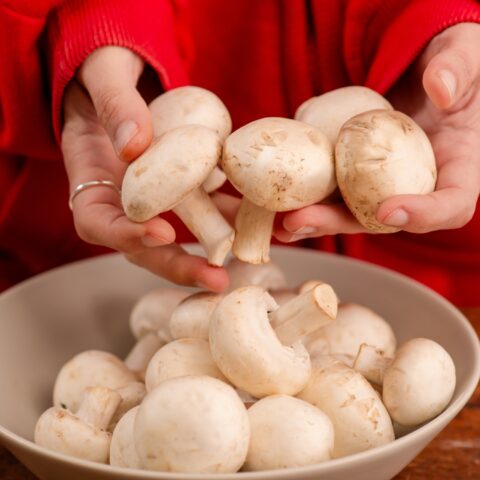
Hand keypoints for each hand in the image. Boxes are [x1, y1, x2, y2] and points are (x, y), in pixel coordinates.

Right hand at [62, 46, 227, 290]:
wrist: (124, 74)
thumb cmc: (103, 70)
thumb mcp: (104, 74)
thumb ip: (116, 105)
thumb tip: (134, 146)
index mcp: (90, 179)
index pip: (97, 222)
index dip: (126, 235)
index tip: (161, 233)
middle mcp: (122, 199)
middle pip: (143, 245)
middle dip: (178, 264)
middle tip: (215, 278)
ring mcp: (156, 197)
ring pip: (182, 232)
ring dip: (214, 249)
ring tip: (249, 260)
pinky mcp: (185, 187)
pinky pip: (208, 206)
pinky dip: (233, 217)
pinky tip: (262, 220)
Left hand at [275, 22, 479, 241]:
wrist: (415, 65)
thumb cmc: (446, 60)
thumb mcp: (464, 52)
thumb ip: (458, 67)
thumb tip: (440, 89)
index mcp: (457, 165)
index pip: (452, 204)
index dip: (424, 214)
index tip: (390, 210)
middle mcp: (415, 182)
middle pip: (382, 218)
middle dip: (340, 223)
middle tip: (301, 220)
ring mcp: (380, 180)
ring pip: (348, 210)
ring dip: (313, 218)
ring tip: (278, 221)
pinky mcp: (352, 171)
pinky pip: (330, 188)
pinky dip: (303, 196)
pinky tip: (274, 201)